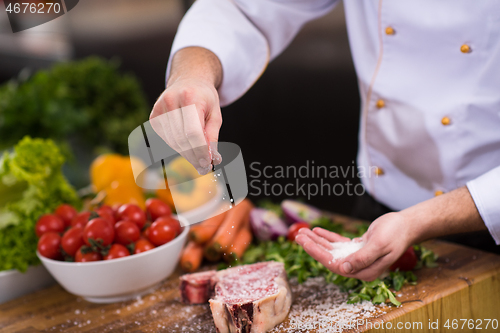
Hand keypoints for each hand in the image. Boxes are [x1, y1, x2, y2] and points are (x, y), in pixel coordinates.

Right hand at [150, 47, 222, 174]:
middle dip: (194, 156)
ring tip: (198, 159)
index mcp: (190, 97)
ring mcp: (160, 107)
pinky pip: (166, 138)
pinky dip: (178, 146)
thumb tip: (213, 159)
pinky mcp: (154, 116)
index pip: (193, 132)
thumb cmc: (205, 99)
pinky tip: (187, 146)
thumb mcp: (215, 114)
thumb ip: (213, 136)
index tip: (208, 163)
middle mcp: (171, 100)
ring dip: (186, 154)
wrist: (188, 80)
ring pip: (173, 141)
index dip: (200, 150)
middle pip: (182, 139)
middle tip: (204, 167)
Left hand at [295, 212, 411, 280]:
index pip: (334, 265)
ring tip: (302, 232)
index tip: (304, 242)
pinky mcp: (357, 248)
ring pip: (332, 250)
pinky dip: (328, 237)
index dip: (317, 253)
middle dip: (312, 246)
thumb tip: (344, 268)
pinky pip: (338, 244)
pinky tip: (317, 230)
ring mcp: (357, 258)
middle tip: (298, 235)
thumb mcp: (379, 245)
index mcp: (364, 271)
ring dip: (317, 241)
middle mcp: (359, 267)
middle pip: (329, 258)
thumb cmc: (396, 234)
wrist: (407, 225)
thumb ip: (362, 258)